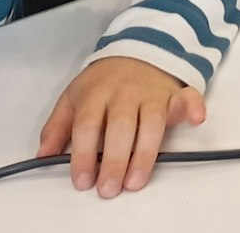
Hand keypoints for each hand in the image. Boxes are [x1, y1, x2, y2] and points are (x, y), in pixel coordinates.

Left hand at [37, 57, 205, 198]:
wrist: (136, 51)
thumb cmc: (102, 83)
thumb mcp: (73, 98)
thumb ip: (57, 127)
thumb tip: (43, 156)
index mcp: (96, 93)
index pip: (88, 125)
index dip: (84, 154)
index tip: (82, 180)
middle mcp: (125, 93)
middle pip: (121, 126)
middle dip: (114, 160)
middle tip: (108, 189)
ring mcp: (152, 93)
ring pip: (152, 122)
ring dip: (145, 153)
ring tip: (135, 181)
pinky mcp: (174, 93)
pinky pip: (188, 97)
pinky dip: (193, 106)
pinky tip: (196, 119)